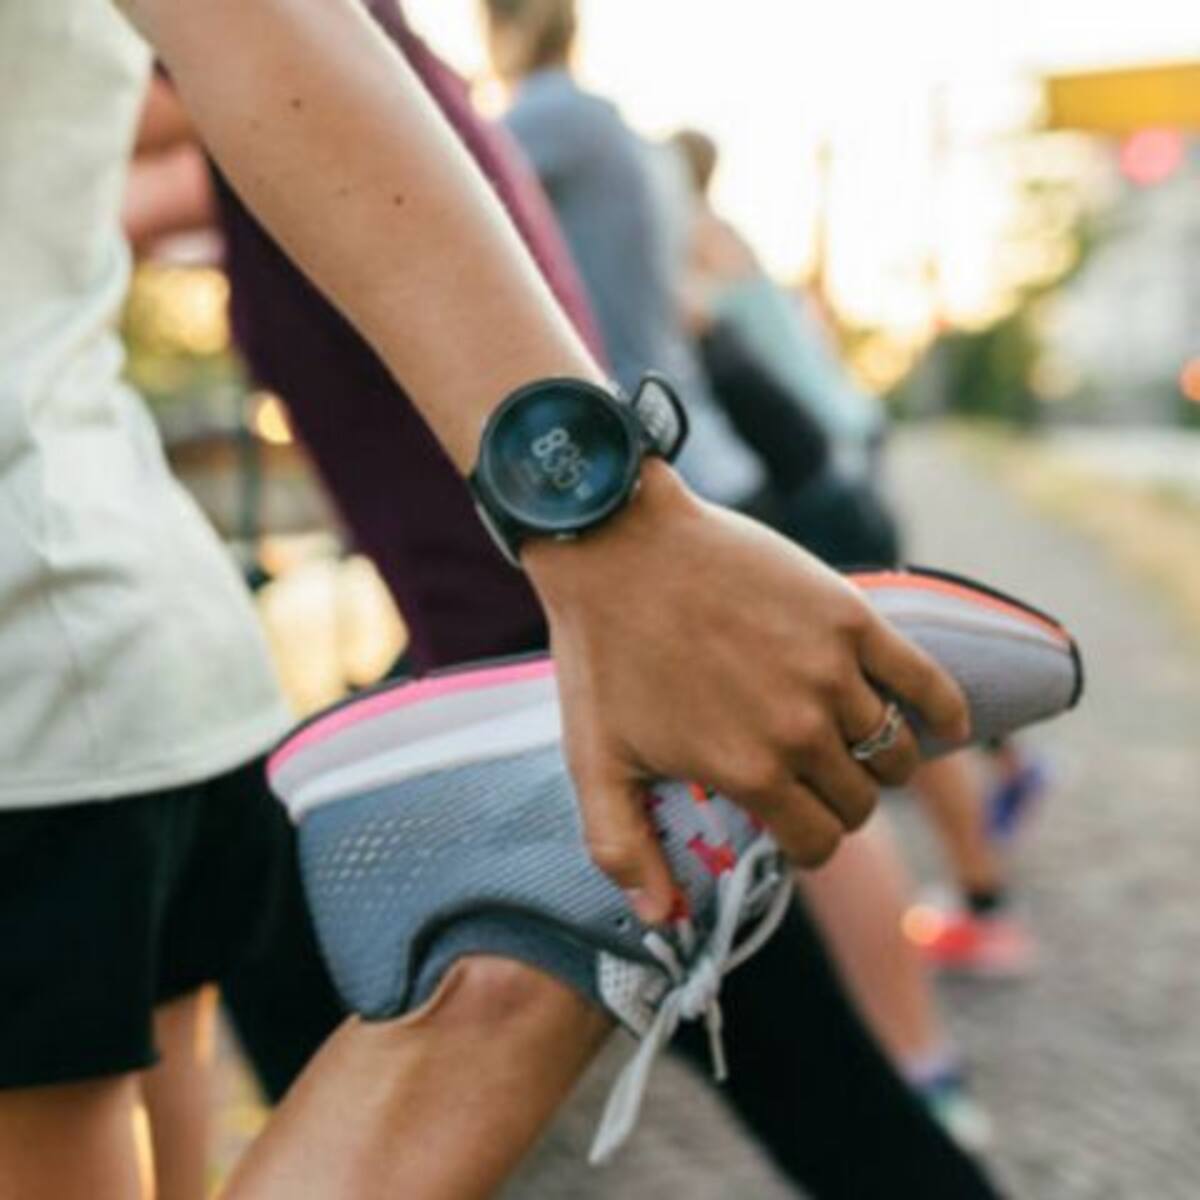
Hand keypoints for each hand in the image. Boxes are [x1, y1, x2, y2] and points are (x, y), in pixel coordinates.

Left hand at [526, 461, 968, 923]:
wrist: (619, 545)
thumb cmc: (602, 653)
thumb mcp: (594, 761)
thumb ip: (623, 849)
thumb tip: (662, 920)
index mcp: (749, 772)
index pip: (817, 842)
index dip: (805, 843)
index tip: (790, 826)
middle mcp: (802, 730)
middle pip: (859, 801)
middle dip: (839, 804)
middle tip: (812, 784)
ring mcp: (833, 672)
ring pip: (895, 751)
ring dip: (882, 763)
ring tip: (855, 749)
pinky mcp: (851, 618)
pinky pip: (926, 682)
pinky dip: (945, 712)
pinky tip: (945, 724)